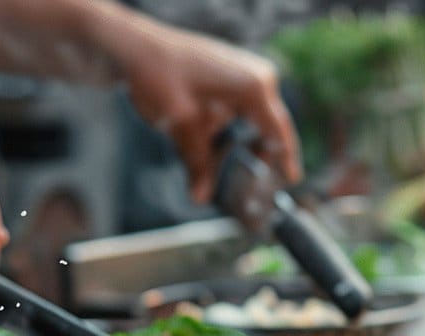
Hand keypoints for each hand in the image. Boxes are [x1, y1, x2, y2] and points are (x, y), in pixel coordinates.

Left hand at [122, 29, 300, 202]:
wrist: (134, 48)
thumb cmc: (160, 75)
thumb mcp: (182, 126)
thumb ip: (197, 163)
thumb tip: (201, 197)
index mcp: (253, 88)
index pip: (278, 132)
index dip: (285, 160)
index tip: (290, 181)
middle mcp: (255, 77)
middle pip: (270, 127)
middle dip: (265, 156)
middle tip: (262, 186)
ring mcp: (243, 74)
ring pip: (253, 121)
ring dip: (245, 147)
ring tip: (239, 174)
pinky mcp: (229, 76)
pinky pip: (239, 111)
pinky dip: (232, 133)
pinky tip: (220, 152)